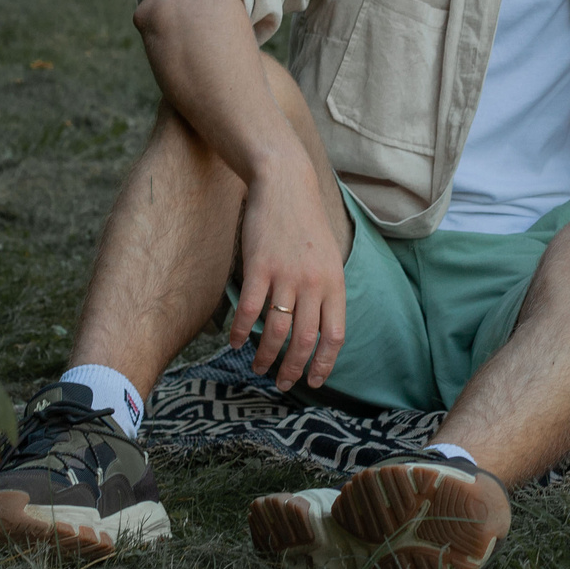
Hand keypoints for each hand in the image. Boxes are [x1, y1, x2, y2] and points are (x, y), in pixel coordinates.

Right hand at [229, 163, 348, 389]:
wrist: (285, 184)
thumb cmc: (306, 223)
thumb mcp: (329, 256)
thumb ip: (326, 290)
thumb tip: (319, 327)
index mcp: (334, 283)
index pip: (334, 335)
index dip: (324, 363)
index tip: (314, 381)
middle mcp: (313, 283)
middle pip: (304, 340)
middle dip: (293, 369)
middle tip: (282, 384)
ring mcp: (286, 275)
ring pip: (276, 330)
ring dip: (266, 356)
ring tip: (257, 368)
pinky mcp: (259, 267)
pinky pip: (250, 309)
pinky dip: (241, 331)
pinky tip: (234, 342)